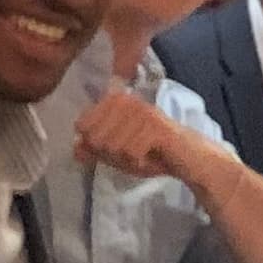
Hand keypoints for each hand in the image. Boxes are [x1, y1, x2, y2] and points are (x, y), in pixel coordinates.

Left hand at [75, 87, 218, 188]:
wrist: (188, 159)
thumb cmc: (152, 153)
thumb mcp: (117, 153)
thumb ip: (95, 150)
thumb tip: (74, 149)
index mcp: (113, 101)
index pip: (82, 126)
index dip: (95, 145)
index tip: (117, 147)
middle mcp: (125, 100)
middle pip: (95, 137)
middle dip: (111, 154)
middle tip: (133, 152)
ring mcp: (140, 111)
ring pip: (111, 146)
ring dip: (126, 159)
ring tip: (144, 154)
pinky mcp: (154, 126)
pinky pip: (130, 152)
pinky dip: (138, 162)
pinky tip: (151, 157)